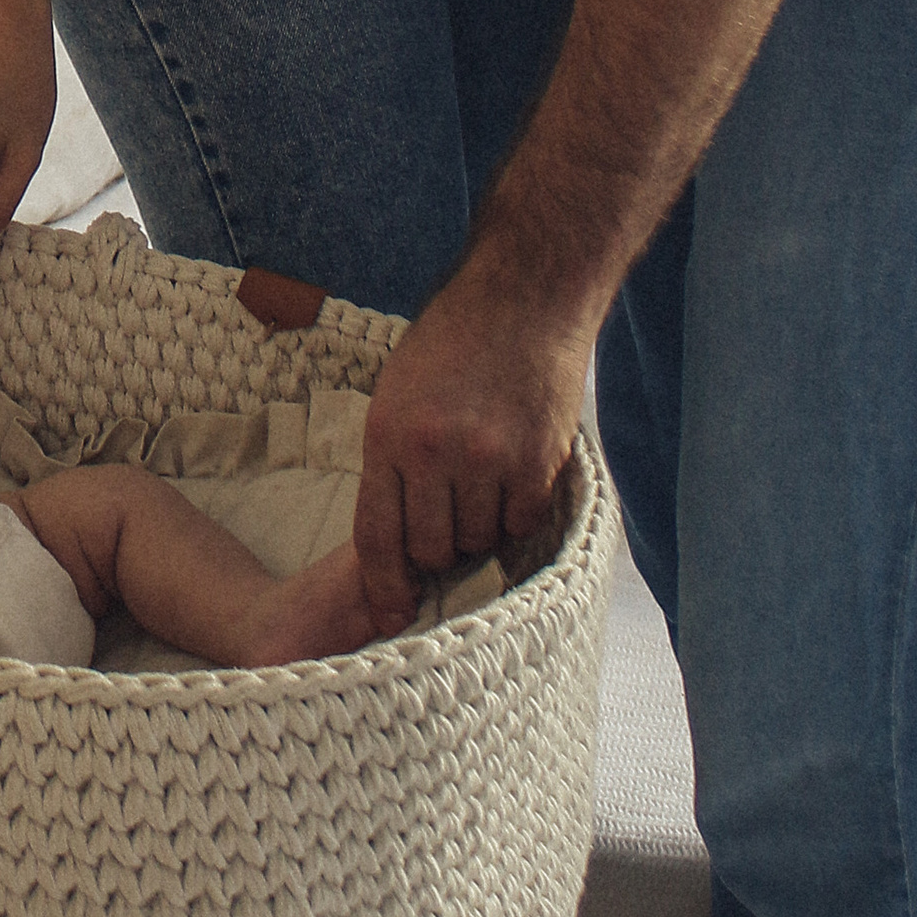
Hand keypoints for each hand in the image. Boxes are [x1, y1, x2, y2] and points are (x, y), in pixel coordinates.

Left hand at [352, 256, 595, 636]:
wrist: (522, 298)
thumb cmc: (453, 343)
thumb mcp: (397, 394)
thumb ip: (394, 462)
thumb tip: (399, 543)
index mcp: (389, 435)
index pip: (378, 537)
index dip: (384, 588)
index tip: (390, 617)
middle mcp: (436, 453)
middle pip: (432, 550)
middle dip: (437, 549)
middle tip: (449, 519)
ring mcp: (490, 460)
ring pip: (479, 542)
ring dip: (479, 529)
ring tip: (482, 483)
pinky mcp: (538, 463)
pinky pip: (521, 524)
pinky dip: (516, 514)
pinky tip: (513, 477)